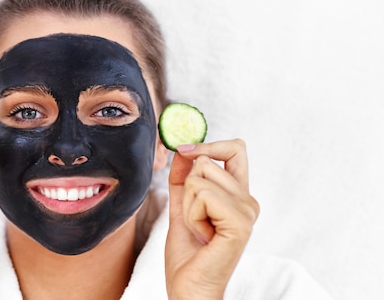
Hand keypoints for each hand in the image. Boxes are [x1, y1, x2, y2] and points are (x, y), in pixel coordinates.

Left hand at [165, 139, 259, 299]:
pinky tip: (203, 235)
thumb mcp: (181, 208)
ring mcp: (247, 211)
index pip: (235, 150)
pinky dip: (191, 214)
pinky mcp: (241, 222)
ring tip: (199, 230)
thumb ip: (181, 179)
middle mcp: (248, 201)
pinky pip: (202, 194)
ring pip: (199, 177)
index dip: (209, 144)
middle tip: (195, 220)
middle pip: (207, 161)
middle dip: (187, 188)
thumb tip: (181, 150)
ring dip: (187, 205)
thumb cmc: (188, 256)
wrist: (189, 289)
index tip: (184, 150)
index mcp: (238, 196)